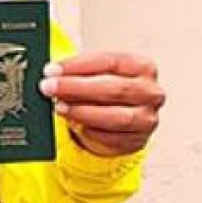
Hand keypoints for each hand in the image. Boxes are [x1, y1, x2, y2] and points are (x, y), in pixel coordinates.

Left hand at [39, 52, 164, 157]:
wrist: (121, 121)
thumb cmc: (108, 92)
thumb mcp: (97, 75)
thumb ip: (80, 73)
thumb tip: (53, 75)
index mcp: (143, 67)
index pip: (109, 61)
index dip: (77, 65)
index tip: (52, 70)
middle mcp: (150, 92)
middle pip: (113, 88)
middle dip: (76, 87)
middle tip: (50, 87)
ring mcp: (147, 118)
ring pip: (115, 116)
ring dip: (83, 112)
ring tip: (60, 107)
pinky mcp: (138, 140)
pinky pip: (112, 138)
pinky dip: (91, 131)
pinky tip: (77, 125)